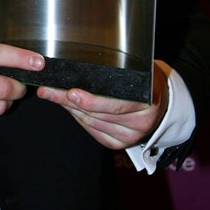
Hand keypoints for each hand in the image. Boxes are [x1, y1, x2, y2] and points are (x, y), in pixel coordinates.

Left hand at [36, 61, 169, 149]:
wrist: (161, 100)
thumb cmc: (145, 80)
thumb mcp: (135, 71)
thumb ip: (114, 73)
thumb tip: (77, 66)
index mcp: (146, 102)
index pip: (114, 104)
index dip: (90, 100)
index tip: (70, 92)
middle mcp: (141, 122)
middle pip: (97, 114)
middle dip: (69, 100)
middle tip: (48, 90)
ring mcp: (131, 136)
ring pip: (91, 122)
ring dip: (69, 108)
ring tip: (52, 94)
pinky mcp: (120, 143)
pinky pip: (93, 131)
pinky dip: (78, 118)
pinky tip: (68, 107)